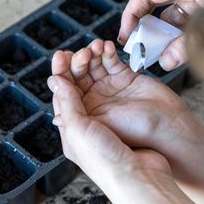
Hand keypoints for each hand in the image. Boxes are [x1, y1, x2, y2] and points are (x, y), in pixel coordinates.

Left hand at [50, 39, 196, 157]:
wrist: (149, 156)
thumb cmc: (112, 155)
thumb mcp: (79, 131)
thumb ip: (67, 104)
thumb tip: (54, 81)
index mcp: (76, 120)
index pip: (63, 91)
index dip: (61, 72)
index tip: (60, 57)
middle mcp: (92, 106)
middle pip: (78, 76)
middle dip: (77, 61)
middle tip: (81, 53)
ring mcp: (111, 95)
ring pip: (95, 68)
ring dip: (92, 54)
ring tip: (96, 47)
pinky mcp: (128, 84)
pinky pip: (114, 64)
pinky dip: (108, 54)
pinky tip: (107, 47)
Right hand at [119, 0, 203, 70]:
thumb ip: (186, 47)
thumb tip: (165, 61)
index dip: (131, 13)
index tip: (126, 34)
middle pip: (156, 2)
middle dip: (145, 25)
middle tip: (138, 47)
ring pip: (173, 15)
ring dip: (164, 35)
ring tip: (159, 55)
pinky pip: (187, 21)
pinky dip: (180, 36)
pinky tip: (178, 51)